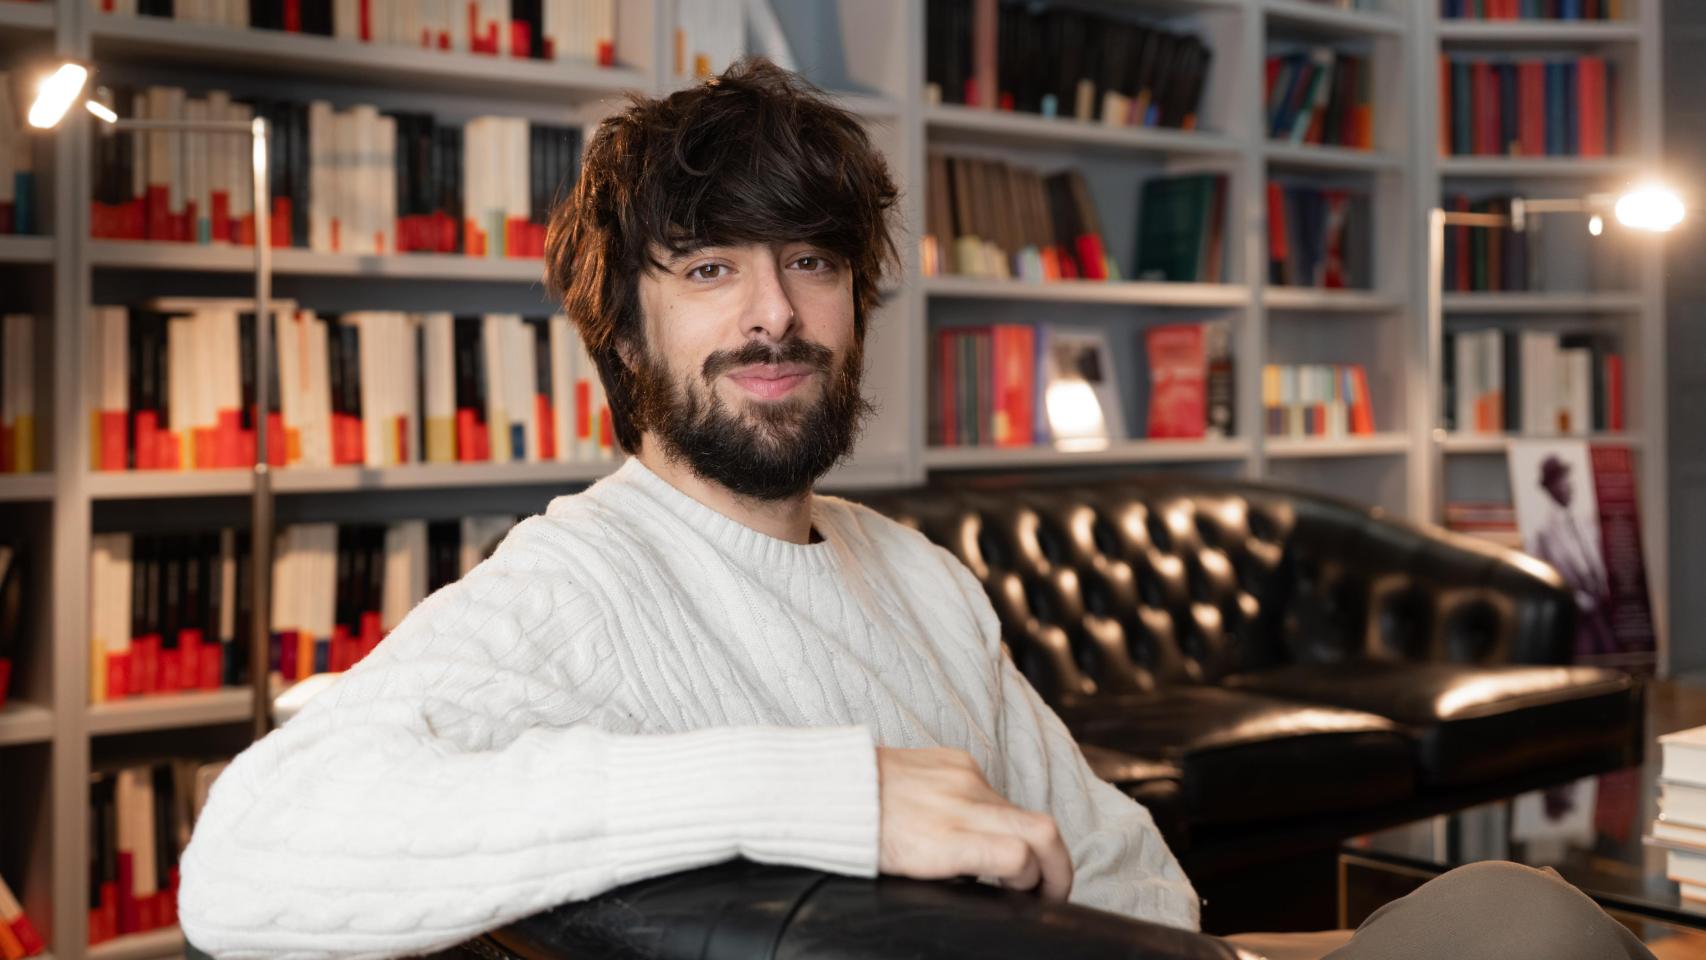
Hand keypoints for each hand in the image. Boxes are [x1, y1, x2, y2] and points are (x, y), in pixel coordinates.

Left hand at [875, 746, 1072, 900]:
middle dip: (1062, 866)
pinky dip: (996, 813)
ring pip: (1022, 811)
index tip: (1032, 898)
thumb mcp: (915, 875)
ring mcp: (962, 777)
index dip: (1037, 882)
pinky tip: (975, 823)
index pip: (1018, 857)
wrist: (837, 788)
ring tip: (1011, 860)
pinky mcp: (958, 758)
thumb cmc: (871, 840)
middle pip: (1043, 830)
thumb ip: (965, 873)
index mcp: (942, 843)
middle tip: (1054, 889)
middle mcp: (958, 805)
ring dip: (1027, 839)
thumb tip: (1003, 882)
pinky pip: (994, 790)